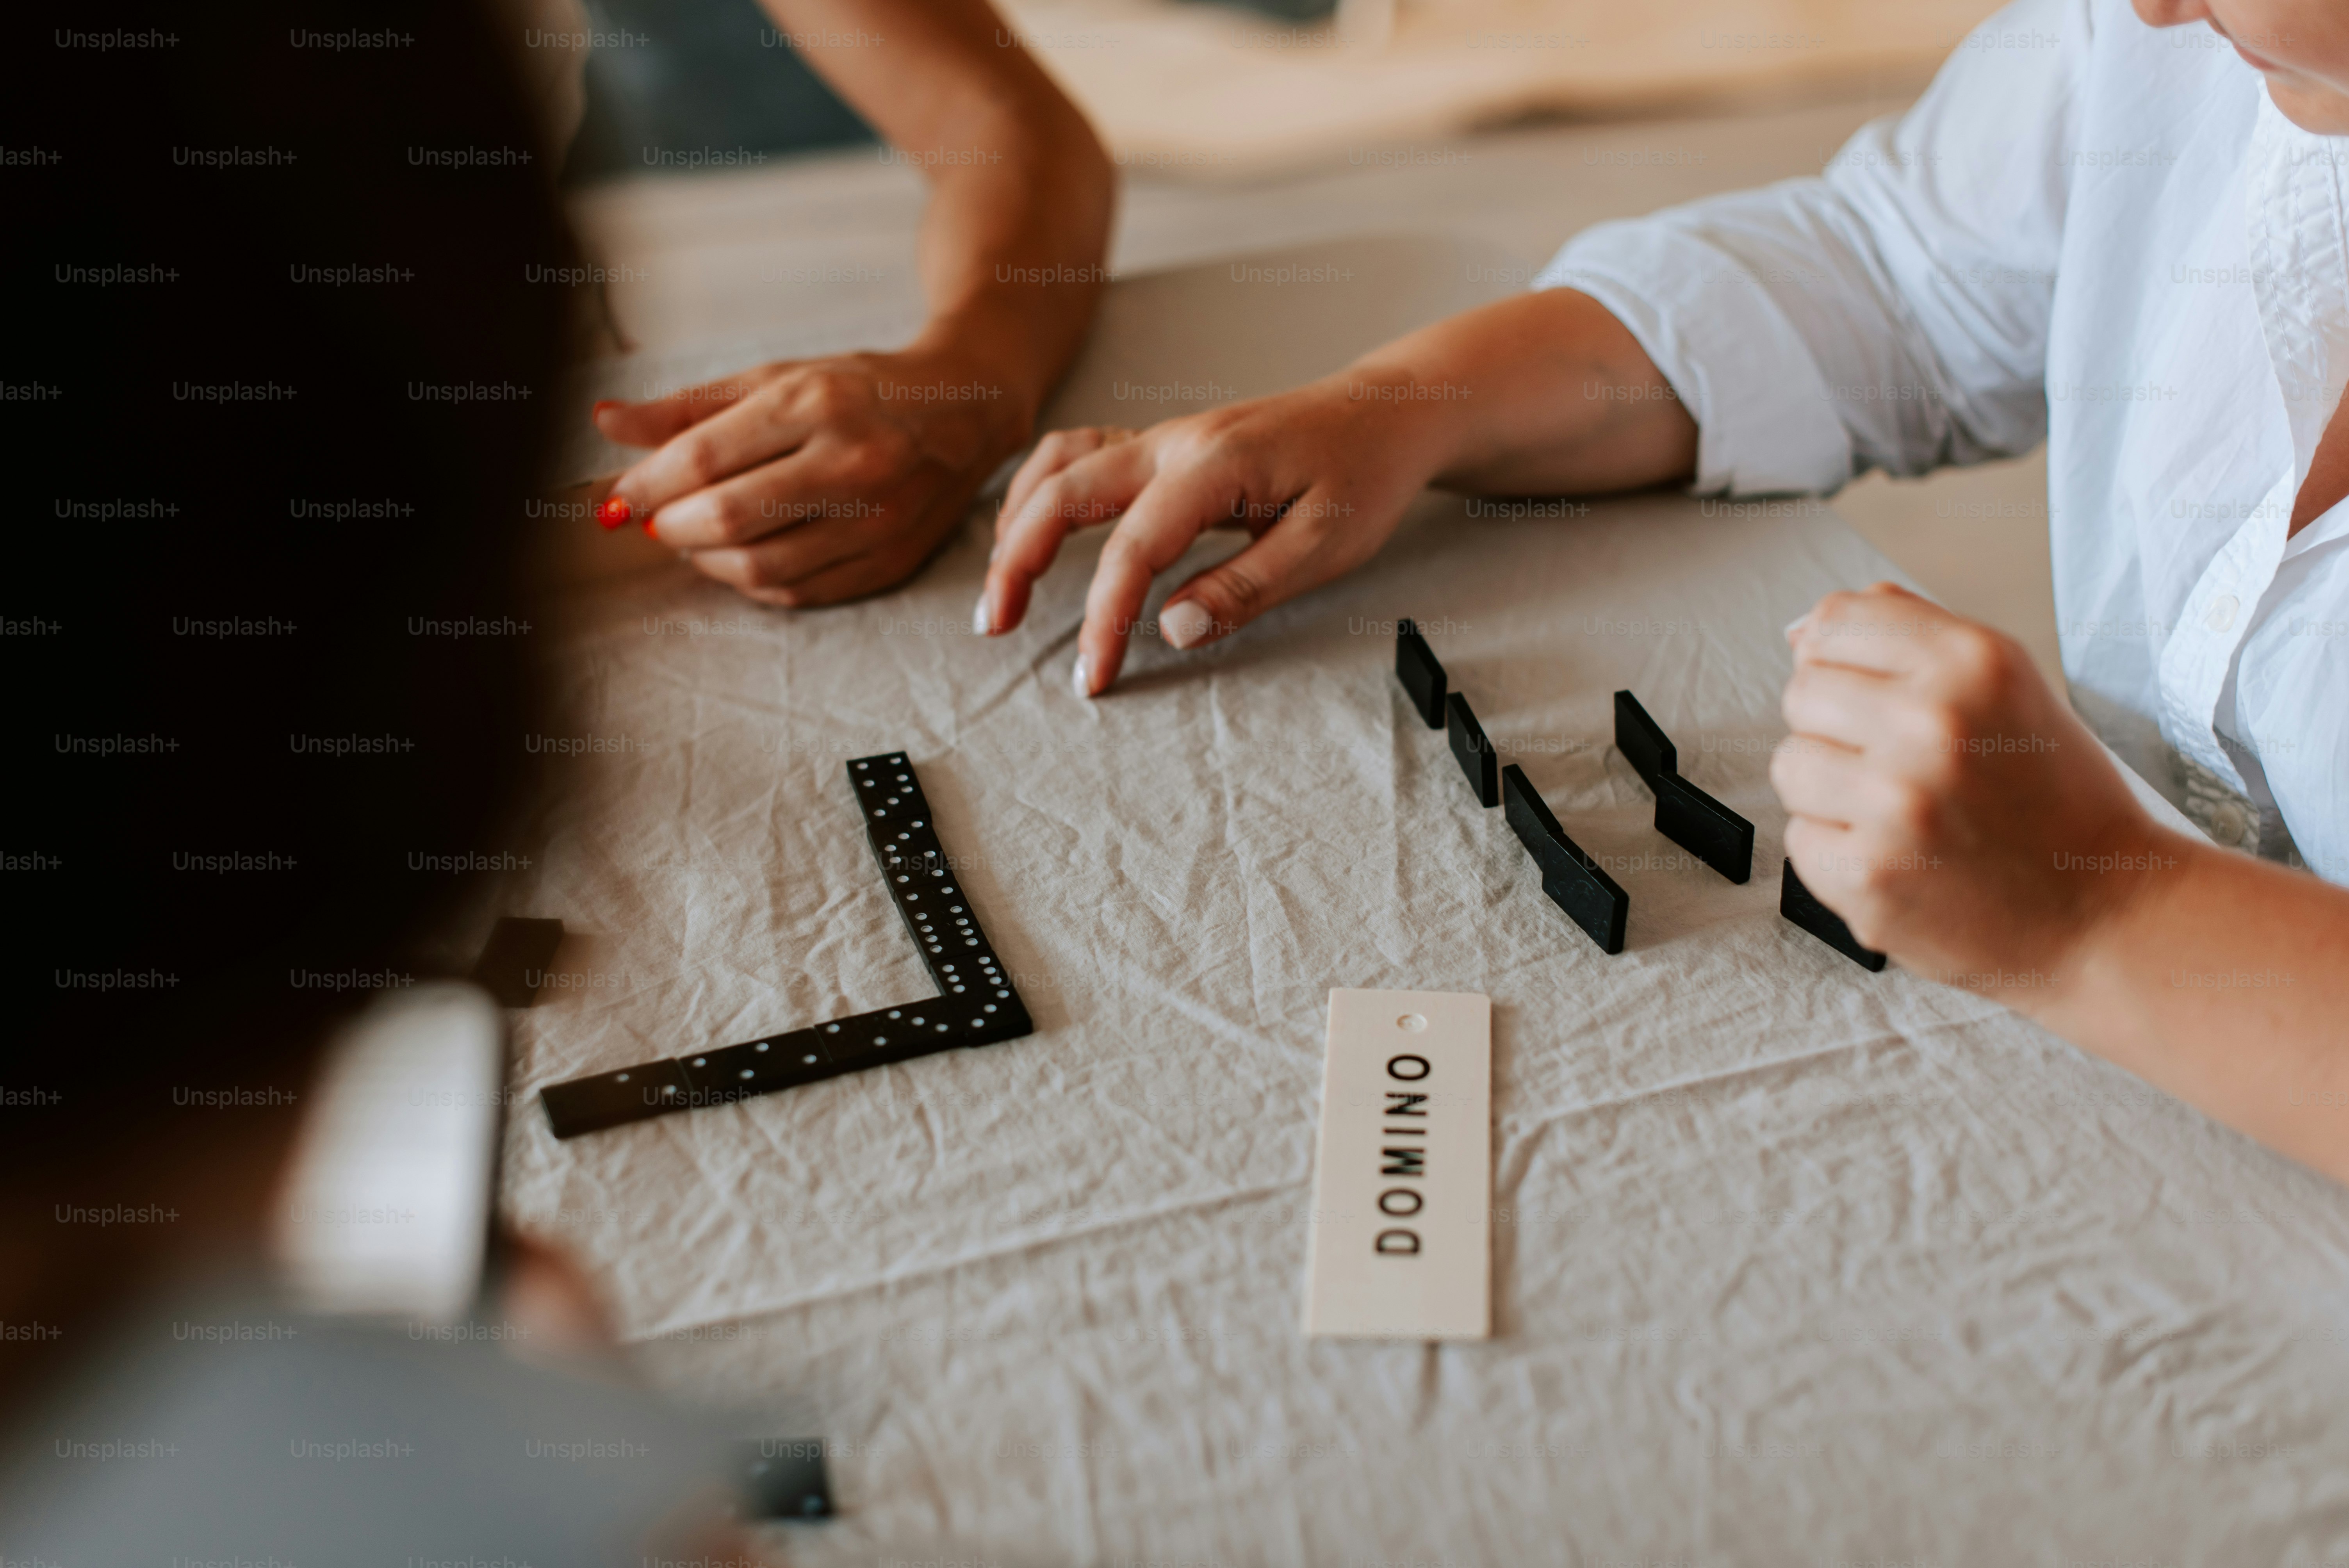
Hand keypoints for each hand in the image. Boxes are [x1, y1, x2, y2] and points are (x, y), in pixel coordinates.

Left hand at [592, 341, 1030, 606]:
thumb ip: (689, 407)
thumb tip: (605, 422)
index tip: (618, 497)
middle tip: (656, 520)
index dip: (645, 485)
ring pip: (762, 568)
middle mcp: (853, 461)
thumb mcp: (777, 379)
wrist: (969, 407)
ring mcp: (879, 518)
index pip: (704, 458)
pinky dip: (754, 583)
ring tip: (695, 538)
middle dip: (672, 527)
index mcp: (816, 402)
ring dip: (707, 562)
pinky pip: (801, 593)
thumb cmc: (862, 389)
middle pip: (729, 518)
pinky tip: (741, 558)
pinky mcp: (893, 560)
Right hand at [977, 376, 1448, 695]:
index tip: (1094, 676)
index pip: (1133, 548)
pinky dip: (1043, 490)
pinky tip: (1031, 528)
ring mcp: (1164, 438)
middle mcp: (1174, 441)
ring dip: (1018, 520)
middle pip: (1065, 491)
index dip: (1103, 618)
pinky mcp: (1165, 446)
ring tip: (1000, 584)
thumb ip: (1246, 587)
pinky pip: (1082, 455)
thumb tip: (1170, 628)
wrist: (1387, 413)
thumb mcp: (1327, 544)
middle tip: (996, 624)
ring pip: (1060, 465)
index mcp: (1214, 465)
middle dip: (1017, 559)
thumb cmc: (1364, 474)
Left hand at [1771, 583, 2164, 993]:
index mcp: (1972, 662)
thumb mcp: (2008, 687)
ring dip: (1831, 792)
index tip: (1868, 691)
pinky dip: (1841, 854)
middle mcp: (1932, 724)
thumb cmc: (2058, 803)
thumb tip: (1802, 634)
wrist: (2108, 914)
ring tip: (1902, 815)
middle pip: (1802, 694)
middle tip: (1900, 766)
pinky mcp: (1867, 877)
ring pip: (1792, 766)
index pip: (1832, 623)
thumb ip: (1909, 638)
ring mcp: (1895, 805)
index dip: (1838, 659)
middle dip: (1837, 728)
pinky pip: (1801, 840)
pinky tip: (1903, 861)